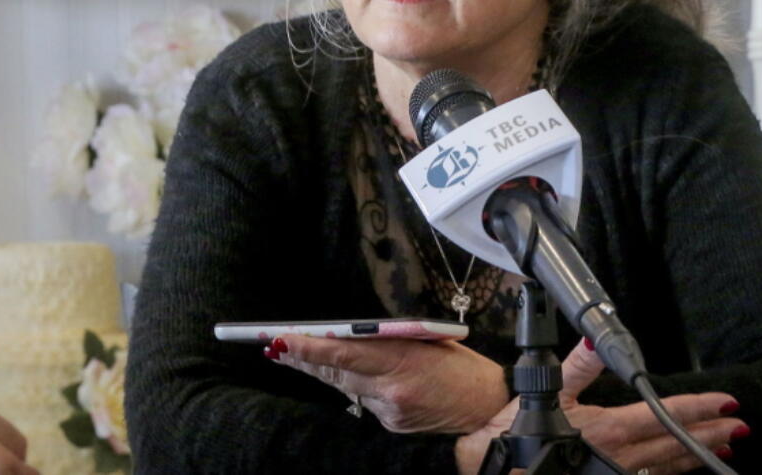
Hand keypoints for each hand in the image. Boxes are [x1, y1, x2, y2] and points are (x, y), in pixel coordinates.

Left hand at [269, 334, 508, 433]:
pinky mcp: (391, 425)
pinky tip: (354, 376)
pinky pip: (366, 401)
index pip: (346, 353)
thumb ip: (390, 340)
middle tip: (275, 345)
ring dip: (326, 370)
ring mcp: (389, 411)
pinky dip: (358, 387)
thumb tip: (354, 336)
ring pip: (348, 387)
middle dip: (304, 359)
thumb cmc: (462, 365)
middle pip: (336, 373)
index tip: (283, 339)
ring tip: (296, 354)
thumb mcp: (428, 340)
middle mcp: (391, 389)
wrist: (486, 408)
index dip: (311, 349)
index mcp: (403, 359)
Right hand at [455, 340, 747, 474]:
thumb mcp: (548, 391)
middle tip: (740, 425)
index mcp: (609, 430)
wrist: (497, 462)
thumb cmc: (519, 429)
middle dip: (710, 433)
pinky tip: (688, 467)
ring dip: (700, 454)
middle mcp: (620, 458)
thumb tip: (591, 339)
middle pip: (676, 442)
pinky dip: (677, 471)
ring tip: (728, 447)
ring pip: (670, 465)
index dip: (697, 408)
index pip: (663, 414)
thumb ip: (577, 366)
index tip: (726, 403)